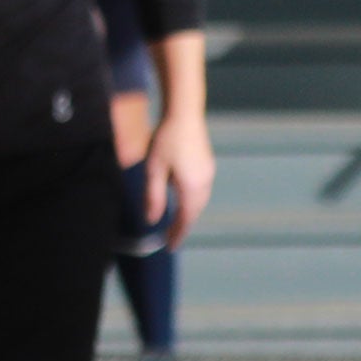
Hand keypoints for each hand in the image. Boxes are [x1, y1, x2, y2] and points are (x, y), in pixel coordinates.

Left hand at [146, 104, 215, 247]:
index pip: (185, 219)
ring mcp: (208, 174)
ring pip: (199, 202)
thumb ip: (153, 197)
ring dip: (189, 214)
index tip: (170, 247)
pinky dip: (192, 202)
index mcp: (191, 187)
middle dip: (183, 226)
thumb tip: (152, 220)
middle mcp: (204, 183)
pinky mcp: (207, 165)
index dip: (177, 234)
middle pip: (194, 212)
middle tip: (171, 239)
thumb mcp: (153, 169)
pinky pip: (201, 191)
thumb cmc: (165, 140)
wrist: (184, 113)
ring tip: (177, 223)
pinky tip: (183, 200)